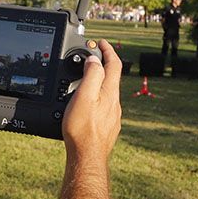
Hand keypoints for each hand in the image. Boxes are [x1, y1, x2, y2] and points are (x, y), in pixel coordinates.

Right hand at [61, 40, 121, 159]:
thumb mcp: (84, 96)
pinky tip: (89, 104)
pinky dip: (98, 97)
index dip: (107, 50)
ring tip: (87, 78)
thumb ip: (91, 75)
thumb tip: (95, 60)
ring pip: (108, 92)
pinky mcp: (108, 126)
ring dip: (100, 81)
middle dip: (103, 64)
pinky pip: (105, 106)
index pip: (113, 64)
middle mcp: (114, 103)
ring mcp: (113, 115)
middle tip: (92, 57)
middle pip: (112, 77)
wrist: (87, 157)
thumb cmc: (83, 128)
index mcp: (109, 92)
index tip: (100, 42)